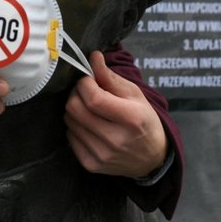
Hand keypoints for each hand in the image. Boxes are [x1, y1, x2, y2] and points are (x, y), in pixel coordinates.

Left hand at [64, 51, 167, 178]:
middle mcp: (115, 139)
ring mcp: (102, 155)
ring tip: (89, 109)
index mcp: (130, 118)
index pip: (93, 98)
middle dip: (76, 94)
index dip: (84, 84)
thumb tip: (93, 57)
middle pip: (75, 109)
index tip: (88, 79)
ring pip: (69, 121)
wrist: (151, 159)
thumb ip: (111, 77)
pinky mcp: (91, 164)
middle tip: (86, 92)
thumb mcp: (134, 95)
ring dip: (75, 110)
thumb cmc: (143, 121)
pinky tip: (89, 125)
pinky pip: (70, 137)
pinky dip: (75, 127)